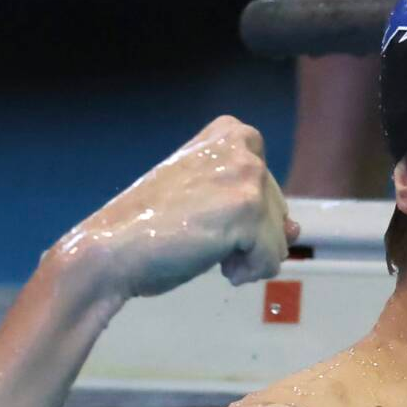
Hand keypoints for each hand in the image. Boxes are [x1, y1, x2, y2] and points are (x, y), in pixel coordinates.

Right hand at [44, 116, 301, 303]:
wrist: (109, 252)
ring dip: (244, 257)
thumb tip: (296, 231)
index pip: (270, 189)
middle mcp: (242, 146)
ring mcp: (247, 176)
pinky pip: (271, 261)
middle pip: (278, 215)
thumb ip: (254, 206)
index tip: (201, 213)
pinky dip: (244, 273)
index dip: (242, 216)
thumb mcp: (208, 203)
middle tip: (195, 231)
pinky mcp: (247, 211)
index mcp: (230, 133)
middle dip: (245, 238)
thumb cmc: (151, 229)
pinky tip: (208, 260)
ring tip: (200, 244)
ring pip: (279, 241)